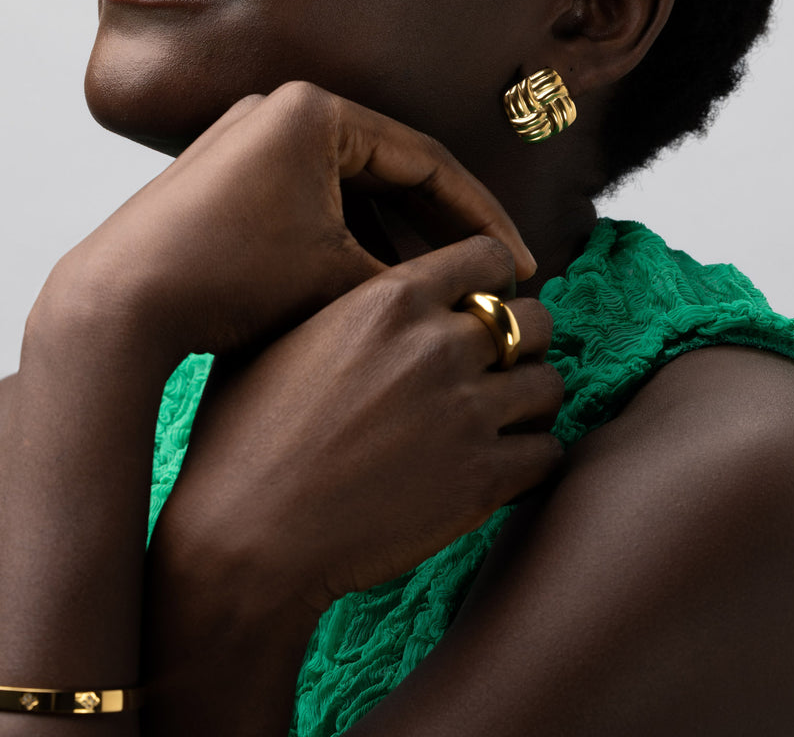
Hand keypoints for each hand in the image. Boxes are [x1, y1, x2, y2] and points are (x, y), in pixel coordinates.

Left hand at [46, 82, 535, 356]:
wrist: (115, 307)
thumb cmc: (228, 282)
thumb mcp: (338, 280)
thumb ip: (418, 282)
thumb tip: (484, 298)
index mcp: (315, 110)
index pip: (426, 163)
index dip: (481, 219)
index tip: (520, 264)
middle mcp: (278, 110)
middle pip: (387, 173)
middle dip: (438, 231)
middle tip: (486, 276)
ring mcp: (247, 140)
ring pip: (346, 193)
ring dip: (391, 240)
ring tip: (437, 290)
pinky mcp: (224, 176)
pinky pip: (306, 203)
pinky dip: (342, 241)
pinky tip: (372, 286)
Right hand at [152, 234, 562, 613]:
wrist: (245, 534)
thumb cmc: (244, 434)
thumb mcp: (281, 336)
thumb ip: (343, 301)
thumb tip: (371, 288)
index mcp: (389, 300)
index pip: (487, 258)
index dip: (490, 281)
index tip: (477, 306)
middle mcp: (438, 346)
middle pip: (534, 320)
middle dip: (520, 340)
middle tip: (491, 368)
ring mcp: (466, 414)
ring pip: (549, 385)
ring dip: (528, 400)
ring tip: (497, 419)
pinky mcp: (482, 482)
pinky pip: (548, 454)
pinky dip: (530, 458)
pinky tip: (495, 467)